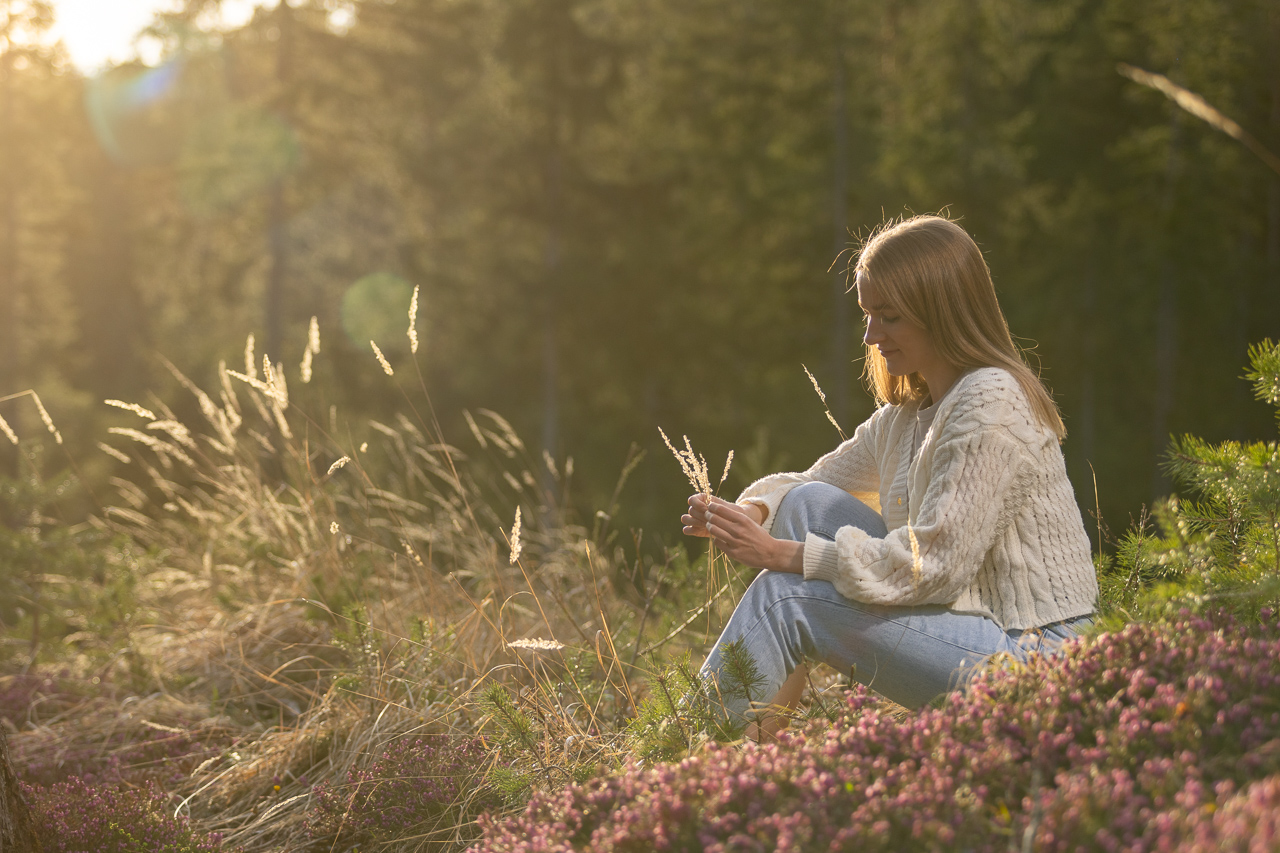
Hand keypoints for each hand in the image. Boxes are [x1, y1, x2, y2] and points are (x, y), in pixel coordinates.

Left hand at [683, 495, 802, 572]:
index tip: (710, 507)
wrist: (770, 552)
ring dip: (710, 527)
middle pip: (714, 519)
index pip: (721, 509)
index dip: (712, 507)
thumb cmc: (758, 535)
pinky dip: (716, 539)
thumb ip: (736, 517)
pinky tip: (718, 537)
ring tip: (710, 525)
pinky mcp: (733, 553)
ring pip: (713, 530)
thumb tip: (718, 510)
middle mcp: (738, 530)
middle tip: (707, 515)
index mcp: (743, 520)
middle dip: (708, 516)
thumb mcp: (749, 522)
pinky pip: (717, 542)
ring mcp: (735, 542)